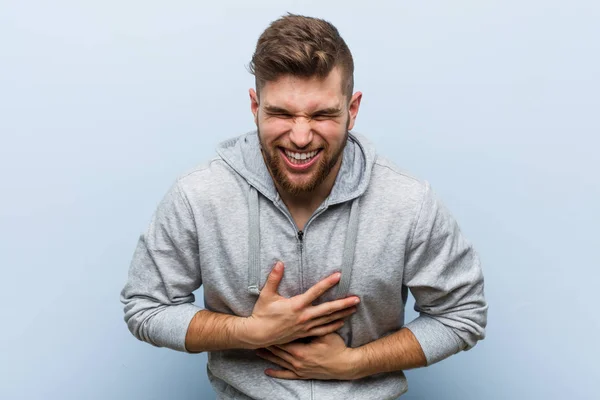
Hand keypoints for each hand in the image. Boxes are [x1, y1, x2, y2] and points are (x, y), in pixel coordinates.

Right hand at [241, 262, 359, 348]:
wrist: (258, 334)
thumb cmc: (262, 313)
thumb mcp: (266, 294)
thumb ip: (274, 278)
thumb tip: (279, 263)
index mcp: (296, 305)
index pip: (316, 291)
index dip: (328, 283)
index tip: (339, 276)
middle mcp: (304, 316)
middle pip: (328, 308)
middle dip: (343, 303)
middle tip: (357, 298)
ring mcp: (305, 327)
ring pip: (328, 320)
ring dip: (342, 314)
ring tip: (354, 309)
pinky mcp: (304, 334)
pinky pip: (322, 331)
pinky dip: (333, 326)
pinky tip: (342, 322)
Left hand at [256, 333, 358, 379]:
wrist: (345, 366)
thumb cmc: (336, 348)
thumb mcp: (326, 333)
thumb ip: (314, 324)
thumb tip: (306, 311)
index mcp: (300, 350)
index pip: (281, 341)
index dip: (272, 335)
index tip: (263, 328)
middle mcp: (297, 361)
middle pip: (278, 351)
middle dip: (268, 344)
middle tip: (257, 338)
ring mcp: (298, 369)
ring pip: (279, 361)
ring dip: (269, 356)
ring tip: (257, 350)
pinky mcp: (302, 375)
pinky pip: (285, 374)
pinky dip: (276, 372)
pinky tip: (267, 371)